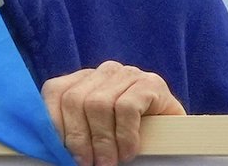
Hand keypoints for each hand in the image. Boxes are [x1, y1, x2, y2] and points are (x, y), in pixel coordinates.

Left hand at [41, 61, 185, 165]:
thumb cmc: (129, 136)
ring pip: (98, 104)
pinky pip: (127, 108)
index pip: (55, 91)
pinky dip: (125, 136)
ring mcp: (128, 74)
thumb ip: (76, 130)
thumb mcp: (96, 130)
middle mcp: (104, 71)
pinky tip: (129, 152)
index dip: (54, 124)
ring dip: (102, 141)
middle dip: (78, 138)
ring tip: (109, 162)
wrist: (176, 135)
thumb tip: (52, 148)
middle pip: (75, 99)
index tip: (60, 153)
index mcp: (84, 79)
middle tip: (87, 164)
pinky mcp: (151, 83)